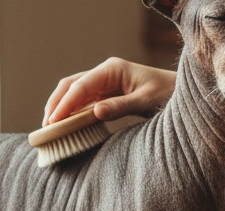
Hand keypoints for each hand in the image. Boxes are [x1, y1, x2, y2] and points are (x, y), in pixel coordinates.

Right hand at [42, 58, 175, 125]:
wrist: (178, 92)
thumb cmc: (166, 93)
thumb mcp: (145, 101)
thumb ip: (120, 106)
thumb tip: (95, 112)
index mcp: (112, 69)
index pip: (81, 85)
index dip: (65, 103)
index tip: (54, 120)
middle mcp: (104, 73)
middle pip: (71, 85)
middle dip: (56, 103)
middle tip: (46, 126)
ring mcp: (103, 83)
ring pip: (73, 93)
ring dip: (61, 108)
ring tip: (50, 128)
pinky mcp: (105, 94)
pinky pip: (83, 102)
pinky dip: (72, 113)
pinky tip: (65, 125)